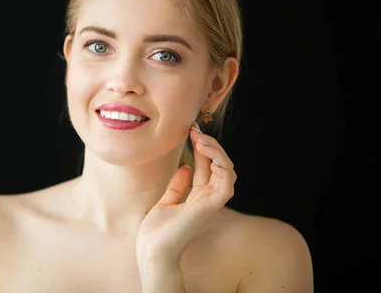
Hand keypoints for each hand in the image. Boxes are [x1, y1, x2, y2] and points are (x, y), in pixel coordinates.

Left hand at [136, 124, 236, 265]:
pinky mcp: (211, 207)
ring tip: (200, 139)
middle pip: (218, 165)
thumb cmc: (156, 232)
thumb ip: (177, 186)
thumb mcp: (165, 201)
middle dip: (209, 145)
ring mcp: (210, 203)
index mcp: (197, 197)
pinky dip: (223, 167)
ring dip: (216, 152)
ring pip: (227, 171)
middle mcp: (207, 198)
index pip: (206, 167)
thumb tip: (185, 167)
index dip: (201, 148)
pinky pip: (228, 184)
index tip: (190, 130)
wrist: (152, 250)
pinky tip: (209, 155)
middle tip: (194, 130)